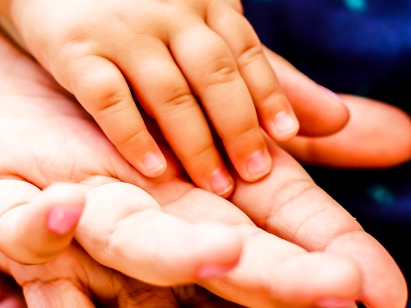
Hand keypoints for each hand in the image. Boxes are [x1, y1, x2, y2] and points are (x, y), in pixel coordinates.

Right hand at [0, 0, 343, 194]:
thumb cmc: (141, 11)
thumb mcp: (207, 31)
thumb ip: (267, 76)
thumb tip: (336, 121)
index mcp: (206, 3)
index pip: (245, 54)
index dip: (268, 97)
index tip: (286, 138)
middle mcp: (168, 12)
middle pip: (213, 72)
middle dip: (238, 125)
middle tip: (255, 175)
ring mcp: (120, 30)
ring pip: (168, 90)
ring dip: (195, 139)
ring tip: (218, 186)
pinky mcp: (74, 50)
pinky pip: (108, 97)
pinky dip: (133, 136)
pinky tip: (154, 173)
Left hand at [0, 0, 407, 307]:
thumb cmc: (109, 90)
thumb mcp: (204, 103)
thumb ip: (282, 116)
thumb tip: (380, 134)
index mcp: (194, 205)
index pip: (275, 240)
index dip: (326, 261)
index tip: (385, 297)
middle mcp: (146, 225)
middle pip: (220, 263)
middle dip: (278, 282)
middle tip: (338, 294)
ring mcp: (74, 219)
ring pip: (131, 248)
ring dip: (177, 250)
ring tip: (225, 249)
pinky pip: (14, 223)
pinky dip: (38, 224)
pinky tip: (65, 206)